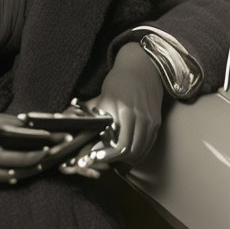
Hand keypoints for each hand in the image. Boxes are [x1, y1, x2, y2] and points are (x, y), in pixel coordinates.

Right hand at [0, 111, 62, 192]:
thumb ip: (3, 122)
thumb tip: (28, 126)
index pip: (2, 156)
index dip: (25, 156)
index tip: (43, 152)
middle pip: (2, 173)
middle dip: (26, 168)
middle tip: (44, 162)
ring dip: (17, 177)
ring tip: (34, 168)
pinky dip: (2, 182)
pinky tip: (15, 175)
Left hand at [73, 42, 163, 173]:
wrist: (142, 68)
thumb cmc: (119, 81)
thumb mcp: (103, 97)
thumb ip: (91, 115)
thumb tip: (72, 129)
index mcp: (125, 112)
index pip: (120, 146)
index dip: (108, 156)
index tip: (95, 158)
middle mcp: (141, 118)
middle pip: (132, 153)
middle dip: (117, 161)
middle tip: (103, 160)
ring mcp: (151, 121)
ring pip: (141, 152)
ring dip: (128, 159)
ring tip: (114, 158)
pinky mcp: (157, 123)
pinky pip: (148, 145)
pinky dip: (138, 152)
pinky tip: (127, 151)